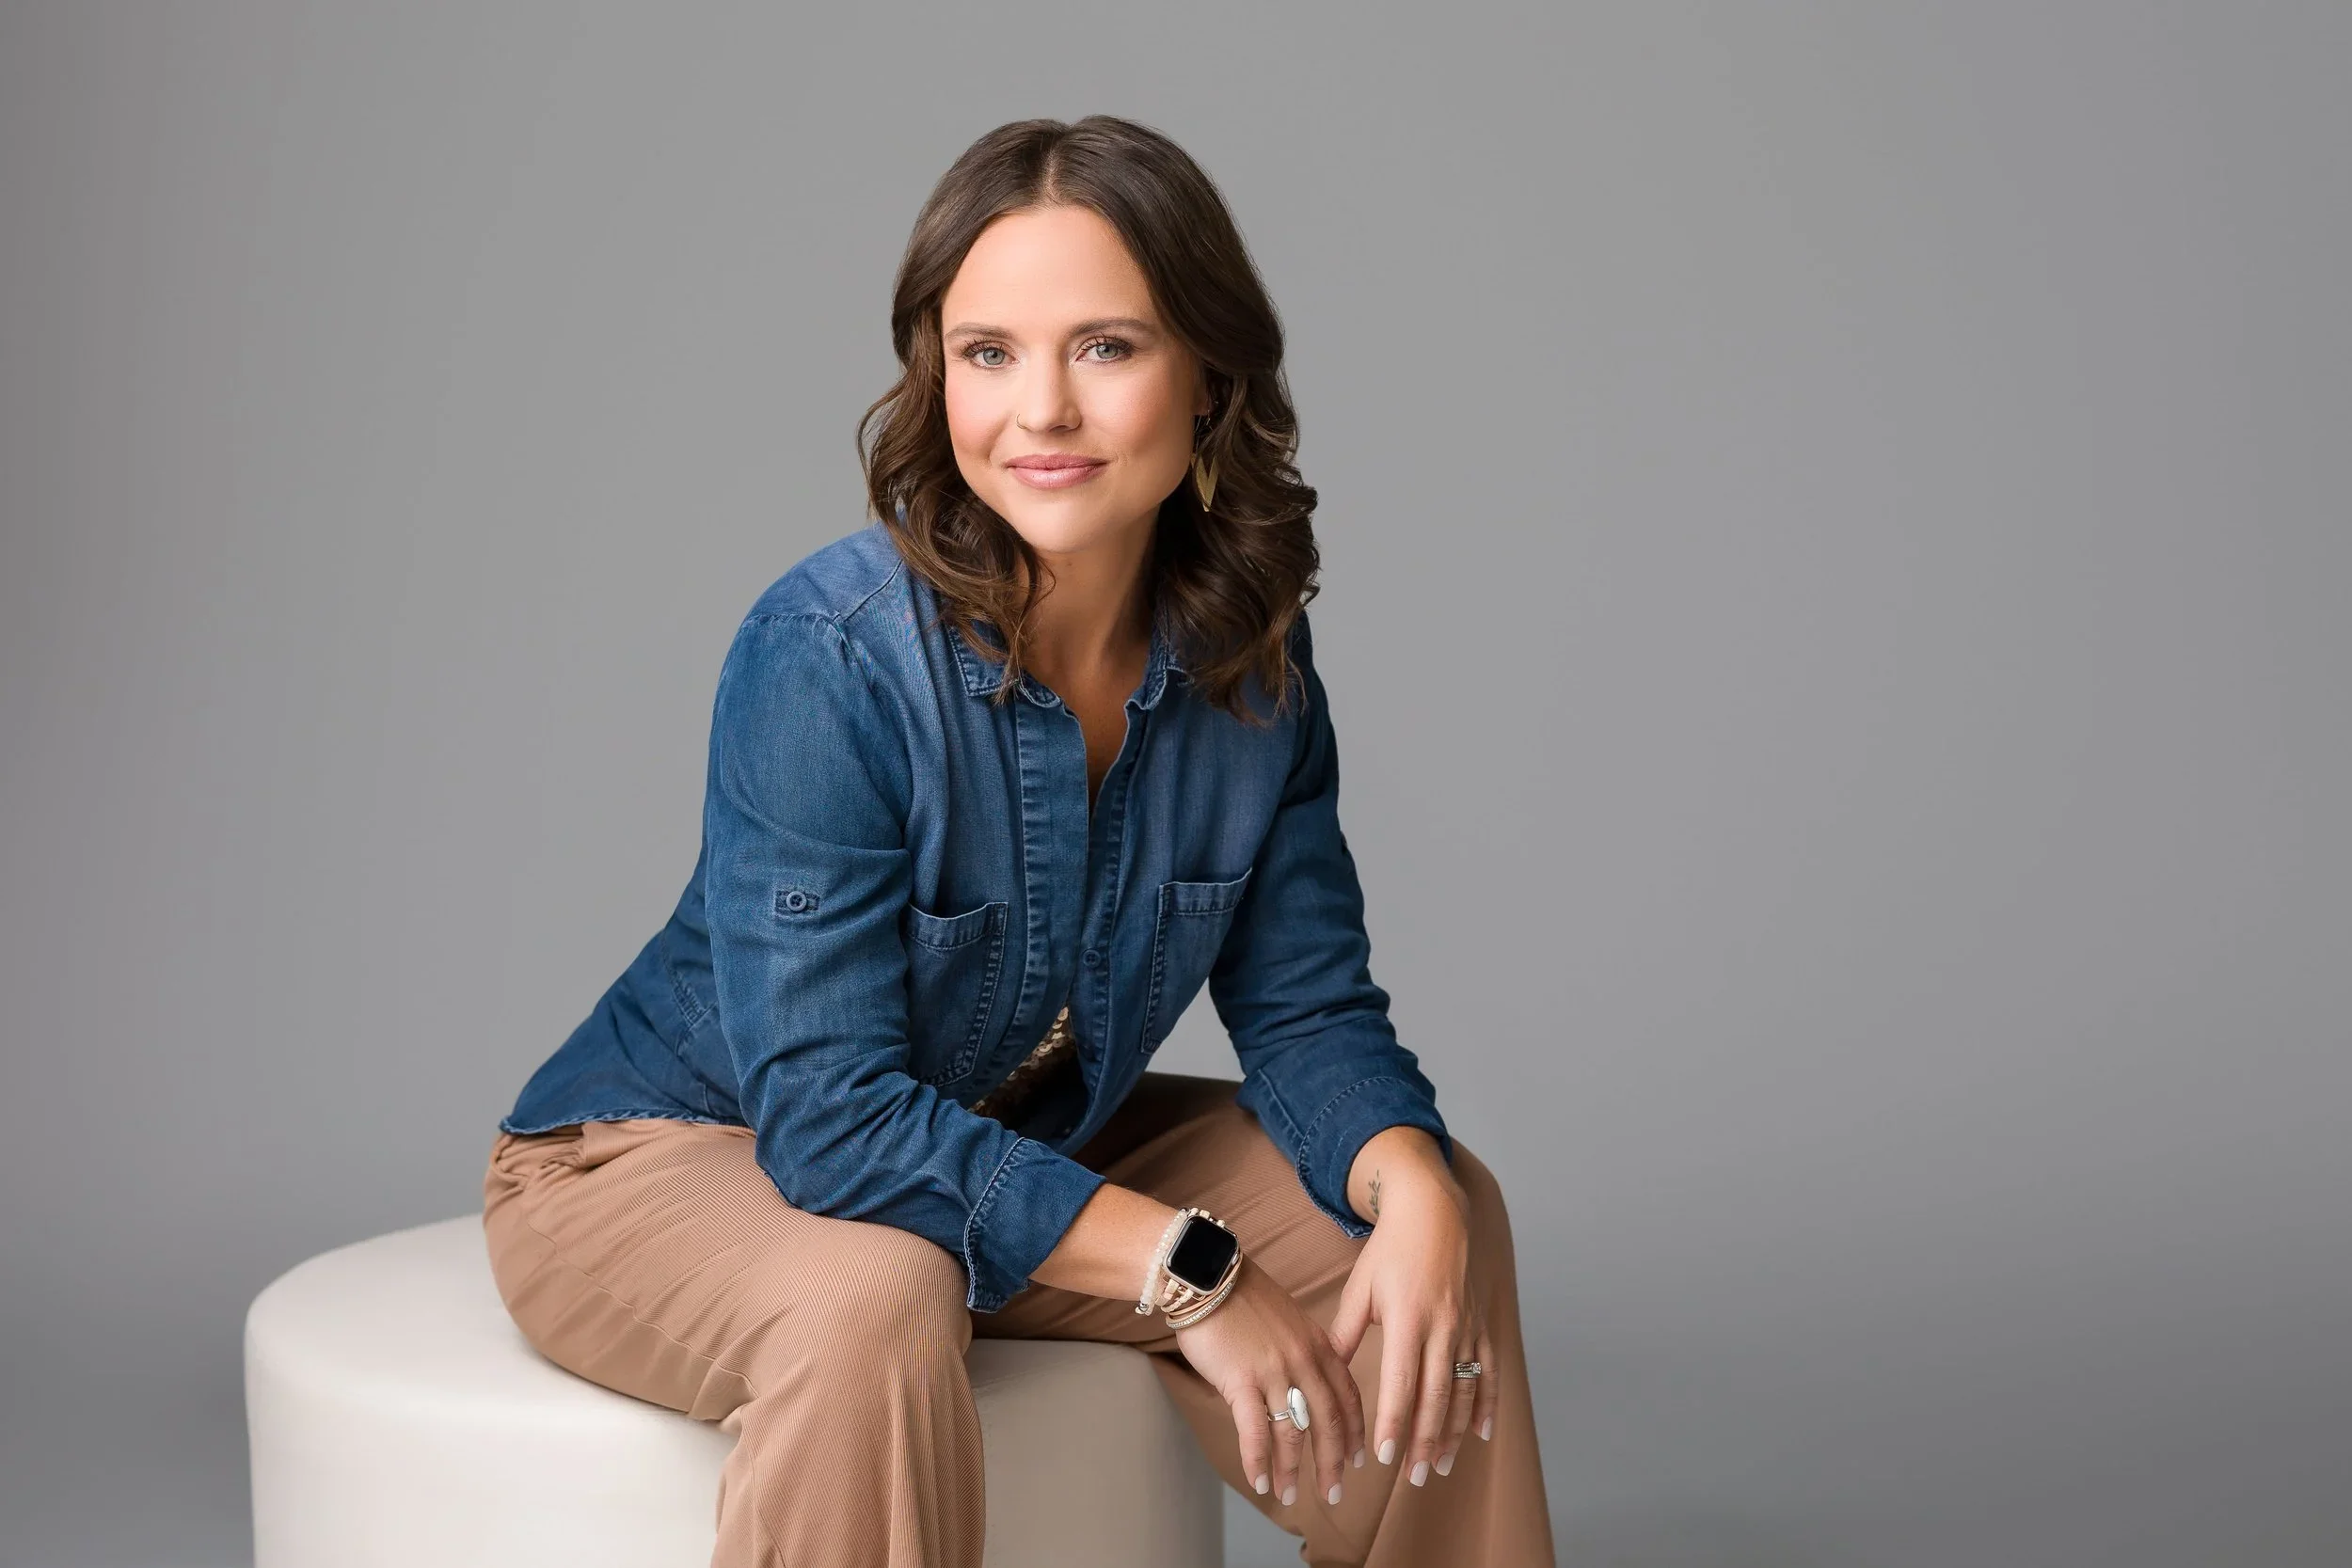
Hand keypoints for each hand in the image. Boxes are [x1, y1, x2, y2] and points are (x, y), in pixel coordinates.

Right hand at [1171, 1258, 1368, 1509]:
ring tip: (1290, 1496)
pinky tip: (1261, 1482)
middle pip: (1328, 1422)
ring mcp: (1275, 1372)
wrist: (1208, 1275)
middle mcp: (1304, 1361)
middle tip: (1334, 1492)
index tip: (1358, 1459)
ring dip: (1294, 1470)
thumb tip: (1298, 1384)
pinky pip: (1256, 1431)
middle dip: (1333, 1462)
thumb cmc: (1241, 1296)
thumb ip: (1300, 1351)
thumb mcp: (1288, 1318)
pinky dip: (1259, 1461)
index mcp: (1318, 1345)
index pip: (1347, 1396)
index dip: (1354, 1431)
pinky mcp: (1242, 1381)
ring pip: (1293, 1432)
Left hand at [1328, 1173, 1495, 1485]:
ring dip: (1453, 1432)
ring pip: (1463, 1390)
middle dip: (1424, 1440)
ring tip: (1439, 1465)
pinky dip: (1486, 1403)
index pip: (1401, 1382)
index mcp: (1408, 1318)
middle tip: (1413, 1477)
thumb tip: (1327, 1373)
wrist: (1434, 1212)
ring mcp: (1466, 1327)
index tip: (1386, 1456)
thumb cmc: (1390, 1250)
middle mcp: (1442, 1326)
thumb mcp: (1360, 1288)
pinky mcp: (1480, 1324)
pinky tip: (1480, 1434)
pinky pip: (1488, 1370)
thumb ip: (1346, 1333)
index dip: (1395, 1422)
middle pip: (1435, 1396)